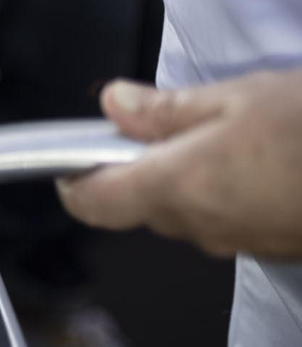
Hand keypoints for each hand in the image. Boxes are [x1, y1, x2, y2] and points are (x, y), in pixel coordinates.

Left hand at [58, 70, 301, 259]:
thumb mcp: (239, 98)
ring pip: (187, 213)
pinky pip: (229, 222)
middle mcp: (201, 225)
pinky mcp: (273, 248)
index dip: (75, 182)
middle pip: (142, 203)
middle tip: (173, 126)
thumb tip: (114, 104)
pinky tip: (262, 162)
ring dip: (192, 180)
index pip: (94, 204)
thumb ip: (167, 108)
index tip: (74, 159)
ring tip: (230, 136)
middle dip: (147, 166)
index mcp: (178, 185)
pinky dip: (230, 195)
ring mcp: (240, 244)